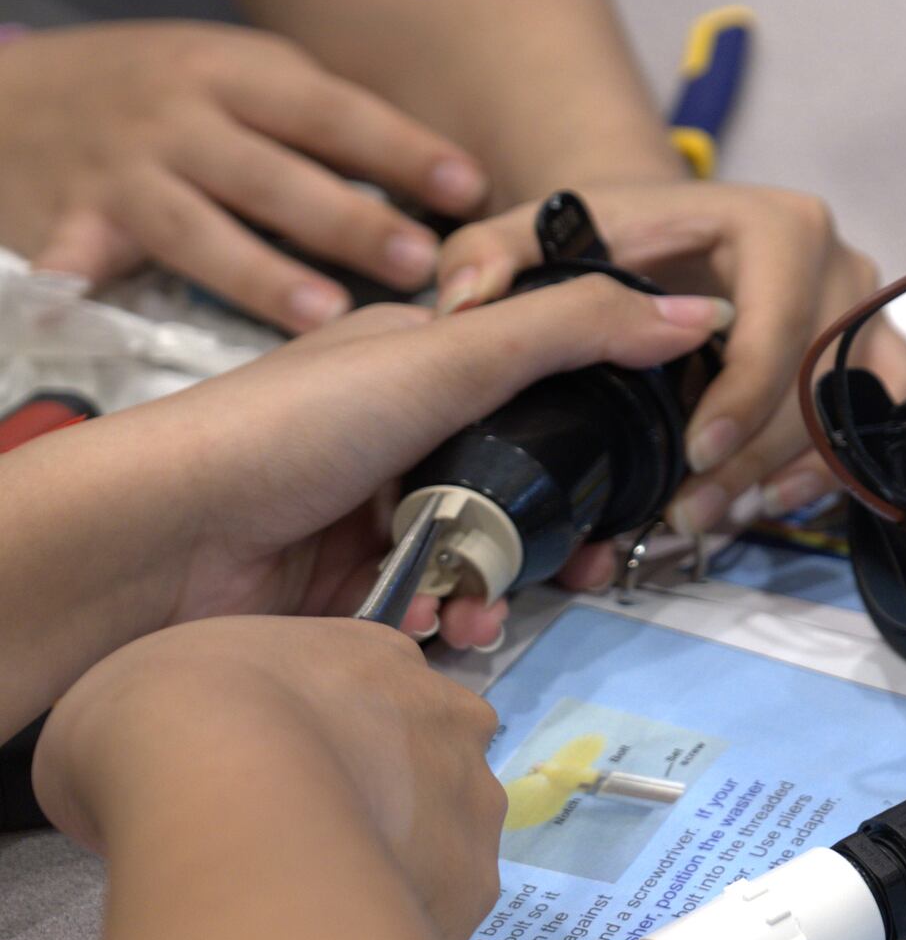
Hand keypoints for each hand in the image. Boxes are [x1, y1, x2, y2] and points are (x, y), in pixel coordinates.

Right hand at [0, 21, 489, 330]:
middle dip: (349, 219)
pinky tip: (105, 319)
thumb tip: (429, 170)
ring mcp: (120, 173)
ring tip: (329, 316)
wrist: (8, 88)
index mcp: (234, 73)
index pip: (332, 111)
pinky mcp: (61, 221)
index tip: (470, 188)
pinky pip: (77, 258)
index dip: (401, 149)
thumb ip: (311, 116)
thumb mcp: (232, 71)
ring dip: (262, 274)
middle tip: (421, 261)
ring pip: (197, 228)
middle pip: (273, 174)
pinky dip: (80, 286)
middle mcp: (179, 119)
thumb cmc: (151, 87)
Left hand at [15, 276, 728, 655]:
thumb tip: (708, 311)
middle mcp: (408, 427)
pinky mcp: (357, 581)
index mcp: (427, 354)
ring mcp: (381, 507)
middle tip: (596, 558)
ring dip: (503, 586)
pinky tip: (445, 628)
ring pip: (488, 548)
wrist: (164, 538)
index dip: (607, 418)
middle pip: (528, 474)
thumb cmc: (293, 424)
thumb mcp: (449, 356)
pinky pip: (439, 602)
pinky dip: (452, 620)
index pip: (549, 375)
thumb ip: (577, 330)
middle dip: (562, 525)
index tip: (656, 461)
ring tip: (493, 609)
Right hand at [32, 615, 509, 939]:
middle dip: (369, 805)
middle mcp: (447, 716)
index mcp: (374, 655)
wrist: (216, 792)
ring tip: (308, 910)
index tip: (269, 791)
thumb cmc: (165, 724)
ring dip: (388, 867)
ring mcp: (471, 798)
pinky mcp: (473, 882)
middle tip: (292, 852)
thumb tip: (181, 786)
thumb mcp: (140, 698)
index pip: (366, 702)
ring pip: (441, 839)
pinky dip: (392, 929)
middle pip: (419, 765)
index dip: (319, 749)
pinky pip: (435, 911)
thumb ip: (196, 728)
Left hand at [432, 180, 905, 531]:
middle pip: (822, 378)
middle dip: (759, 456)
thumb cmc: (597, 241)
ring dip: (795, 473)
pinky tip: (765, 501)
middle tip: (691, 512)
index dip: (746, 395)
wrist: (655, 244)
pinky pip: (877, 421)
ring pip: (856, 408)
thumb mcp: (525, 234)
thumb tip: (474, 303)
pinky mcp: (869, 355)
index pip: (781, 321)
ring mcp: (863, 312)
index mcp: (773, 225)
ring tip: (718, 516)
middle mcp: (837, 262)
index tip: (693, 455)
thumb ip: (485, 258)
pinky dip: (829, 469)